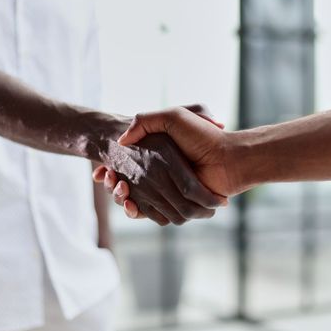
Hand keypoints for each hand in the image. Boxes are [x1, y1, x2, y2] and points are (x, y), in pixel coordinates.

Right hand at [94, 106, 235, 219]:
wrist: (228, 159)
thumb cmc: (203, 136)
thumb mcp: (174, 117)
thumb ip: (147, 120)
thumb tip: (121, 139)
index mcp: (158, 157)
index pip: (126, 165)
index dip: (110, 169)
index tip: (102, 168)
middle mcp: (159, 175)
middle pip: (124, 184)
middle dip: (112, 183)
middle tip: (105, 176)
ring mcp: (165, 191)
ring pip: (131, 199)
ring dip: (119, 195)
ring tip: (118, 185)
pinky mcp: (172, 206)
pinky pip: (147, 212)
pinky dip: (134, 210)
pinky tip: (129, 201)